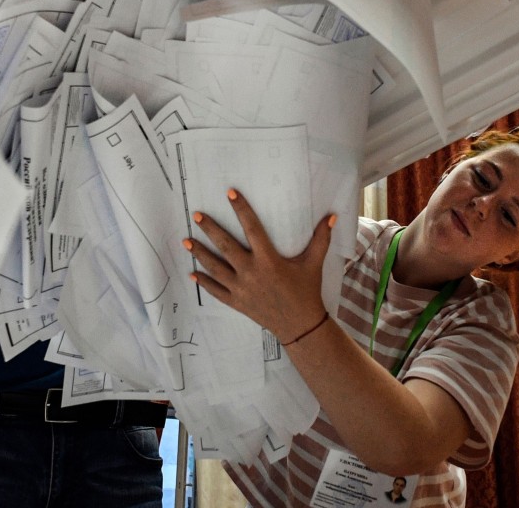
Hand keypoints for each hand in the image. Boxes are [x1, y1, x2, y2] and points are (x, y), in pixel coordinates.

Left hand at [183, 189, 334, 342]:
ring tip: (186, 241)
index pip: (252, 228)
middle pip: (225, 247)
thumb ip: (321, 239)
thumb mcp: (314, 264)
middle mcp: (251, 273)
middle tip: (196, 216)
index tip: (230, 194)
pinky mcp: (237, 302)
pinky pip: (215, 291)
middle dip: (210, 230)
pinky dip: (203, 282)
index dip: (241, 209)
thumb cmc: (307, 291)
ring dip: (199, 254)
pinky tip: (192, 273)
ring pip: (215, 268)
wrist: (300, 325)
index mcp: (269, 260)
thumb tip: (331, 216)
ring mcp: (241, 289)